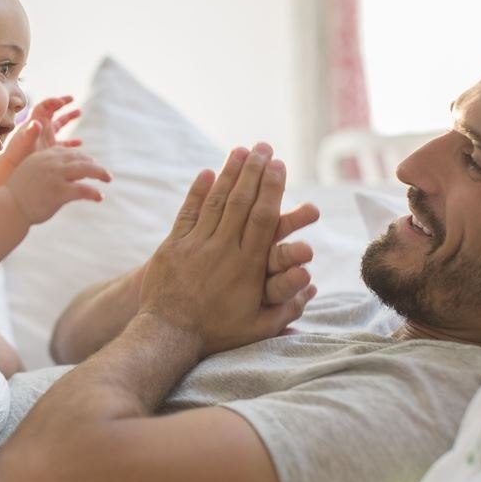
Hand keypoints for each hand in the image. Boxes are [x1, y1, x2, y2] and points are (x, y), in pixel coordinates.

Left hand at [0, 96, 81, 171]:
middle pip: (52, 111)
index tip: (62, 101)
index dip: (52, 101)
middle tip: (72, 98)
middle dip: (62, 103)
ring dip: (68, 117)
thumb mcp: (24, 142)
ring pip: (59, 124)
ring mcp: (46, 138)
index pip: (44, 106)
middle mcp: (41, 127)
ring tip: (79, 111)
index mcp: (34, 122)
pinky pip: (63, 143)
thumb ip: (31, 132)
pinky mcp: (50, 149)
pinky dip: (71, 141)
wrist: (13, 167)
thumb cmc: (17, 154)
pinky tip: (79, 142)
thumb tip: (37, 123)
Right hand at [6, 143, 110, 224]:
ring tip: (108, 179)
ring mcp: (55, 176)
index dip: (81, 157)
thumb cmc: (19, 194)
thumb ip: (47, 169)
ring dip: (100, 173)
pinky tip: (99, 197)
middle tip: (104, 173)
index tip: (90, 164)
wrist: (8, 208)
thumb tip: (60, 172)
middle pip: (80, 158)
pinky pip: (83, 189)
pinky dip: (94, 192)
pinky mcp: (59, 191)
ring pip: (85, 169)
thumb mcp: (30, 173)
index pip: (68, 152)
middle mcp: (51, 163)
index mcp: (43, 156)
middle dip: (94, 164)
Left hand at [138, 144, 315, 357]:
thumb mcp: (258, 327)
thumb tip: (313, 285)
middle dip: (254, 171)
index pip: (264, 218)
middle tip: (264, 147)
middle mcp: (222, 249)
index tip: (279, 165)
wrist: (167, 334)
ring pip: (215, 201)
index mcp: (248, 266)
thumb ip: (287, 307)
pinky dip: (197, 192)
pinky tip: (207, 172)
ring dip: (229, 173)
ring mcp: (195, 245)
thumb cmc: (216, 333)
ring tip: (240, 151)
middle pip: (241, 201)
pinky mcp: (172, 246)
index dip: (272, 188)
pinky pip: (187, 213)